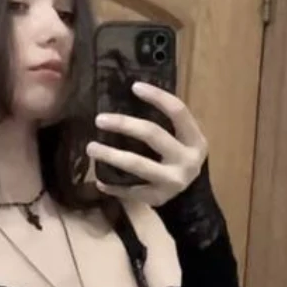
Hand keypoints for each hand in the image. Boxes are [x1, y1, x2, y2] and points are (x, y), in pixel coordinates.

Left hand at [87, 84, 207, 209]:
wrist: (192, 199)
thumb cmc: (180, 159)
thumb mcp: (183, 140)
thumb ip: (166, 123)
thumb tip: (130, 97)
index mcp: (195, 140)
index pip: (178, 111)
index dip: (157, 97)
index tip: (134, 87)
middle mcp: (186, 160)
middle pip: (152, 135)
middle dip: (124, 124)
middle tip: (99, 119)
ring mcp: (172, 181)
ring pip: (137, 164)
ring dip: (111, 155)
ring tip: (91, 148)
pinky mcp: (158, 198)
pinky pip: (130, 190)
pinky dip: (113, 186)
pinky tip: (99, 181)